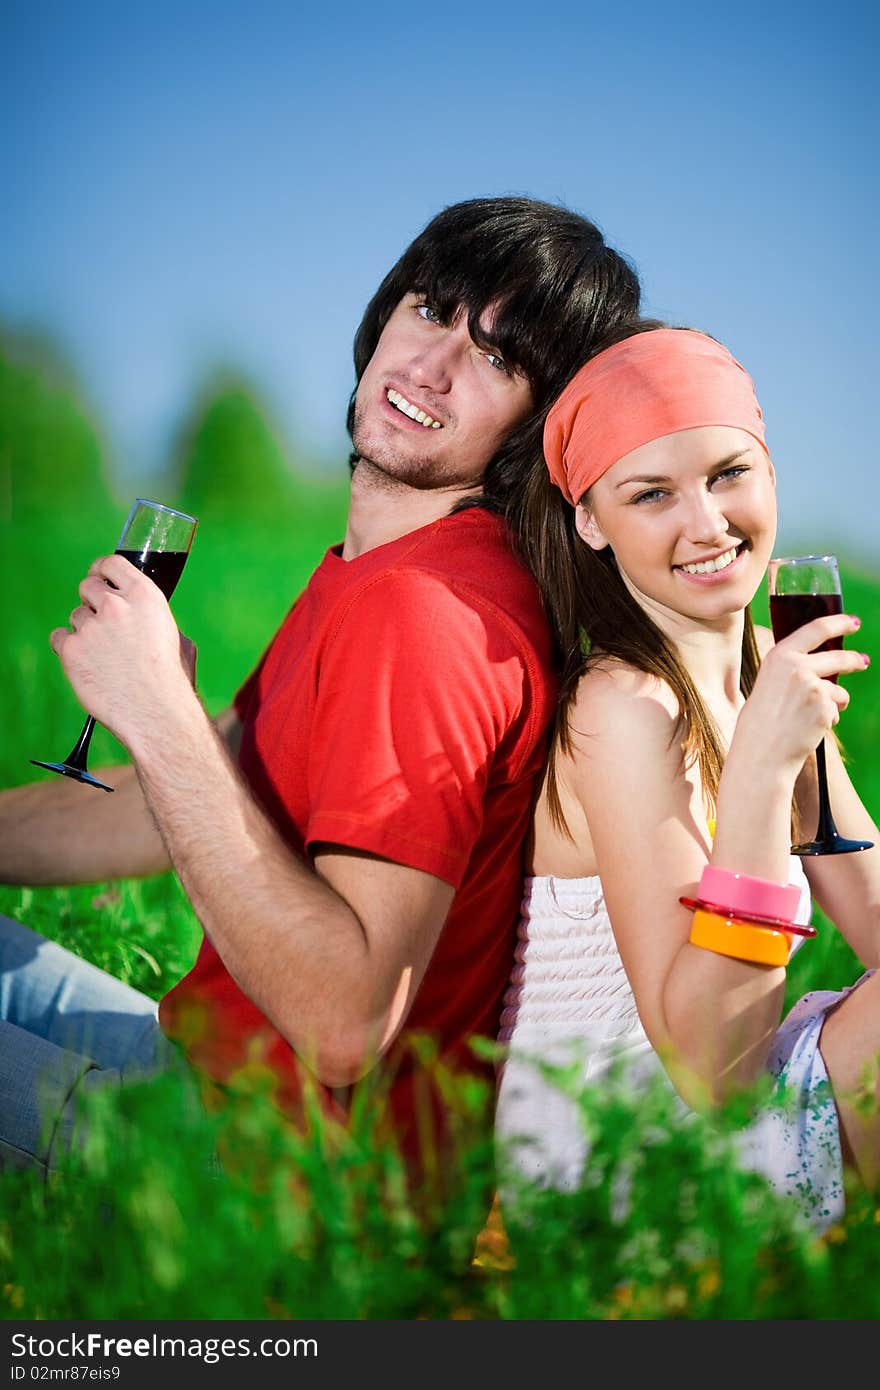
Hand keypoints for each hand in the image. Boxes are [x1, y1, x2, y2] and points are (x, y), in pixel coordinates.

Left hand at [49, 554, 196, 750]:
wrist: (155, 711)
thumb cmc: (170, 679)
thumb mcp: (176, 637)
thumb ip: (152, 617)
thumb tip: (140, 615)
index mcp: (144, 595)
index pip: (111, 563)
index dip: (102, 570)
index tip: (99, 577)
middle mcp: (116, 605)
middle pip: (87, 586)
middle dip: (92, 601)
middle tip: (102, 623)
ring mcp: (90, 626)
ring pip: (75, 616)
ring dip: (85, 630)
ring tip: (103, 655)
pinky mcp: (71, 649)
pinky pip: (59, 637)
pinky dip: (68, 648)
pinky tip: (87, 662)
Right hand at [736, 612, 867, 773]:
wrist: (761, 752)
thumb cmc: (761, 721)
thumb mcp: (769, 683)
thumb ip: (791, 669)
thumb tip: (822, 664)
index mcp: (779, 656)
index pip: (816, 629)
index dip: (838, 623)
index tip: (853, 622)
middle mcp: (797, 666)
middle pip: (838, 657)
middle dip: (854, 660)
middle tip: (862, 662)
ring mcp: (813, 687)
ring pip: (838, 691)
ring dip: (834, 702)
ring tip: (812, 718)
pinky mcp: (825, 707)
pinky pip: (836, 710)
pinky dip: (827, 720)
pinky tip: (808, 729)